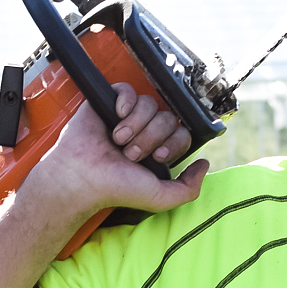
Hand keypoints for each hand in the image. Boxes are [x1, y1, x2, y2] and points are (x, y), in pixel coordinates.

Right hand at [27, 81, 206, 220]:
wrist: (82, 176)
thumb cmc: (116, 188)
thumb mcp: (160, 198)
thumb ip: (189, 189)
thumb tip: (204, 163)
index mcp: (157, 149)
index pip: (181, 134)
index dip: (173, 142)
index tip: (157, 156)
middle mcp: (144, 132)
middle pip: (167, 118)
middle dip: (151, 137)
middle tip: (130, 153)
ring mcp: (126, 116)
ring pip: (149, 104)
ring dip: (135, 125)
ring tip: (118, 140)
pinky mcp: (108, 102)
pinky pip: (128, 89)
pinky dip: (125, 102)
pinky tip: (115, 116)